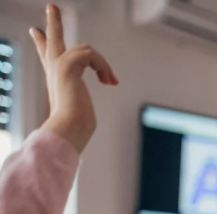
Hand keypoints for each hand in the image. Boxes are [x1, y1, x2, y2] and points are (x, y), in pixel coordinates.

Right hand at [32, 4, 117, 153]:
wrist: (69, 129)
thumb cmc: (76, 127)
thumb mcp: (80, 111)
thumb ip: (78, 107)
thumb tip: (83, 122)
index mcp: (56, 78)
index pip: (47, 55)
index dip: (42, 42)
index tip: (36, 31)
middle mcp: (53, 68)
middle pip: (53, 39)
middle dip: (54, 21)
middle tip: (52, 6)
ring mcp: (58, 64)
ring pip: (86, 49)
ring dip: (103, 65)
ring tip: (109, 81)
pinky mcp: (66, 65)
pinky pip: (90, 54)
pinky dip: (103, 67)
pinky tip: (107, 81)